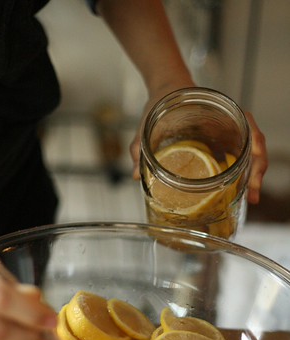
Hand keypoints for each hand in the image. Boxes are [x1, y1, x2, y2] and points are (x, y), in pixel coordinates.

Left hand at [130, 95, 267, 204]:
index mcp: (218, 114)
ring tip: (250, 196)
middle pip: (255, 148)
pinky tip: (241, 189)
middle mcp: (228, 123)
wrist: (166, 89)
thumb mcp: (148, 124)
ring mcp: (227, 133)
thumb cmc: (161, 102)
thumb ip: (139, 148)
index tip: (253, 171)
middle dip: (257, 172)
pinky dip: (243, 172)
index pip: (250, 131)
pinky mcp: (223, 142)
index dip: (256, 153)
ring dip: (253, 175)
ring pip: (251, 154)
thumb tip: (136, 174)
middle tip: (252, 195)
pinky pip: (239, 157)